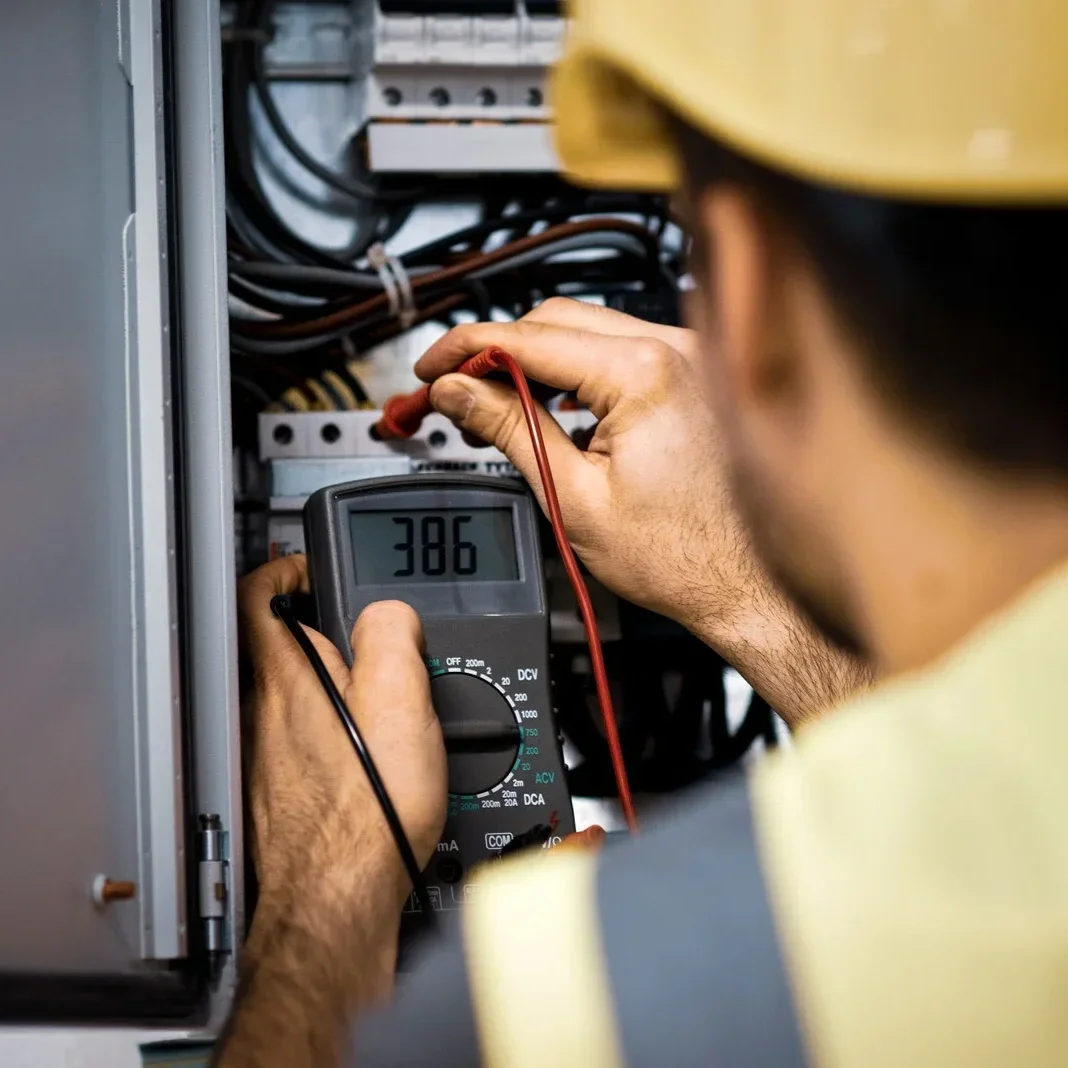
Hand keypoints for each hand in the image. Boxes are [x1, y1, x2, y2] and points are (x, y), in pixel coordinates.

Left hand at [220, 557, 446, 1067]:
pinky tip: (361, 756)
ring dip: (321, 681)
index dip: (282, 568)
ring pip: (285, 696)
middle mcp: (263, 715)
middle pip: (272, 645)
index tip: (307, 566)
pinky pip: (295, 742)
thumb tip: (388, 612)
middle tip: (354, 628)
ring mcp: (264, 758)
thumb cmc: (366, 815)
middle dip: (312, 627)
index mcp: (288, 680)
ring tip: (372, 691)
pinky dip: (323, 731)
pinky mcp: (276, 797)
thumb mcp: (399, 701)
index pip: (257, 595)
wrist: (339, 902)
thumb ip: (390, 636)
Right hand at [417, 298, 871, 722]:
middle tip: (455, 391)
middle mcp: (675, 349)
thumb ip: (510, 429)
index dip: (465, 350)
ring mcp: (692, 358)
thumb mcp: (573, 496)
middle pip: (555, 320)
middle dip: (496, 352)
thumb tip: (459, 391)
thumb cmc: (682, 557)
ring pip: (589, 331)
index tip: (431, 367)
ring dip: (536, 360)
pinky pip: (622, 352)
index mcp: (643, 372)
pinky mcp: (696, 376)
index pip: (527, 336)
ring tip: (498, 405)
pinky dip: (578, 371)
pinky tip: (554, 406)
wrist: (747, 586)